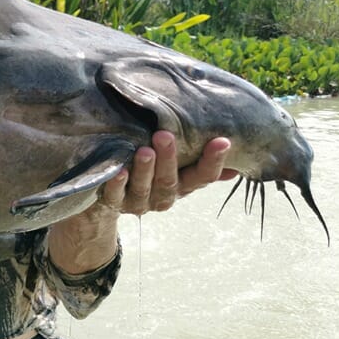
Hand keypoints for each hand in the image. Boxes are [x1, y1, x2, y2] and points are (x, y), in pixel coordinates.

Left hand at [100, 130, 234, 215]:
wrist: (108, 200)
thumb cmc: (149, 171)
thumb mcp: (175, 165)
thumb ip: (196, 157)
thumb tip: (229, 140)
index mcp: (182, 186)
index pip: (203, 177)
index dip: (213, 161)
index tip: (222, 141)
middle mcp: (163, 197)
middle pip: (170, 181)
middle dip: (169, 159)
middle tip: (164, 135)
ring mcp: (138, 202)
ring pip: (144, 188)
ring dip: (145, 170)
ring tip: (145, 151)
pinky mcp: (114, 203)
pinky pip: (115, 195)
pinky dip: (118, 184)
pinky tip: (119, 171)